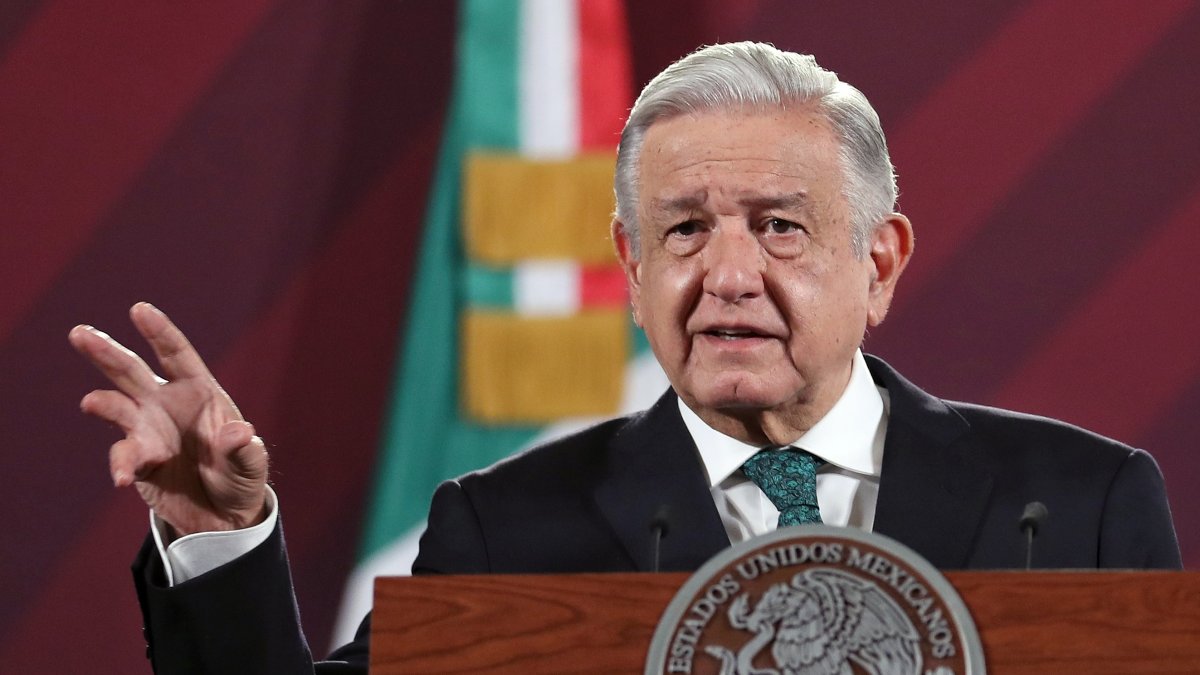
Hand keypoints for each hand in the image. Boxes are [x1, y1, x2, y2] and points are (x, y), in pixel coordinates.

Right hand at [69, 302, 268, 537]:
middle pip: (132, 371)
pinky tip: (122, 478)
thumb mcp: (251, 464)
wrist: (222, 515)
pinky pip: (122, 457)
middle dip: (107, 352)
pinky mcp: (137, 460)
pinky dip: (120, 465)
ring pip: (115, 406)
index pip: (177, 355)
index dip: (159, 332)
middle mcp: (166, 404)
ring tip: (91, 403)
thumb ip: (243, 449)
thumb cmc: (240, 477)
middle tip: (80, 333)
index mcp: (199, 392)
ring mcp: (147, 430)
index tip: (139, 310)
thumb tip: (238, 433)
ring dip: (101, 403)